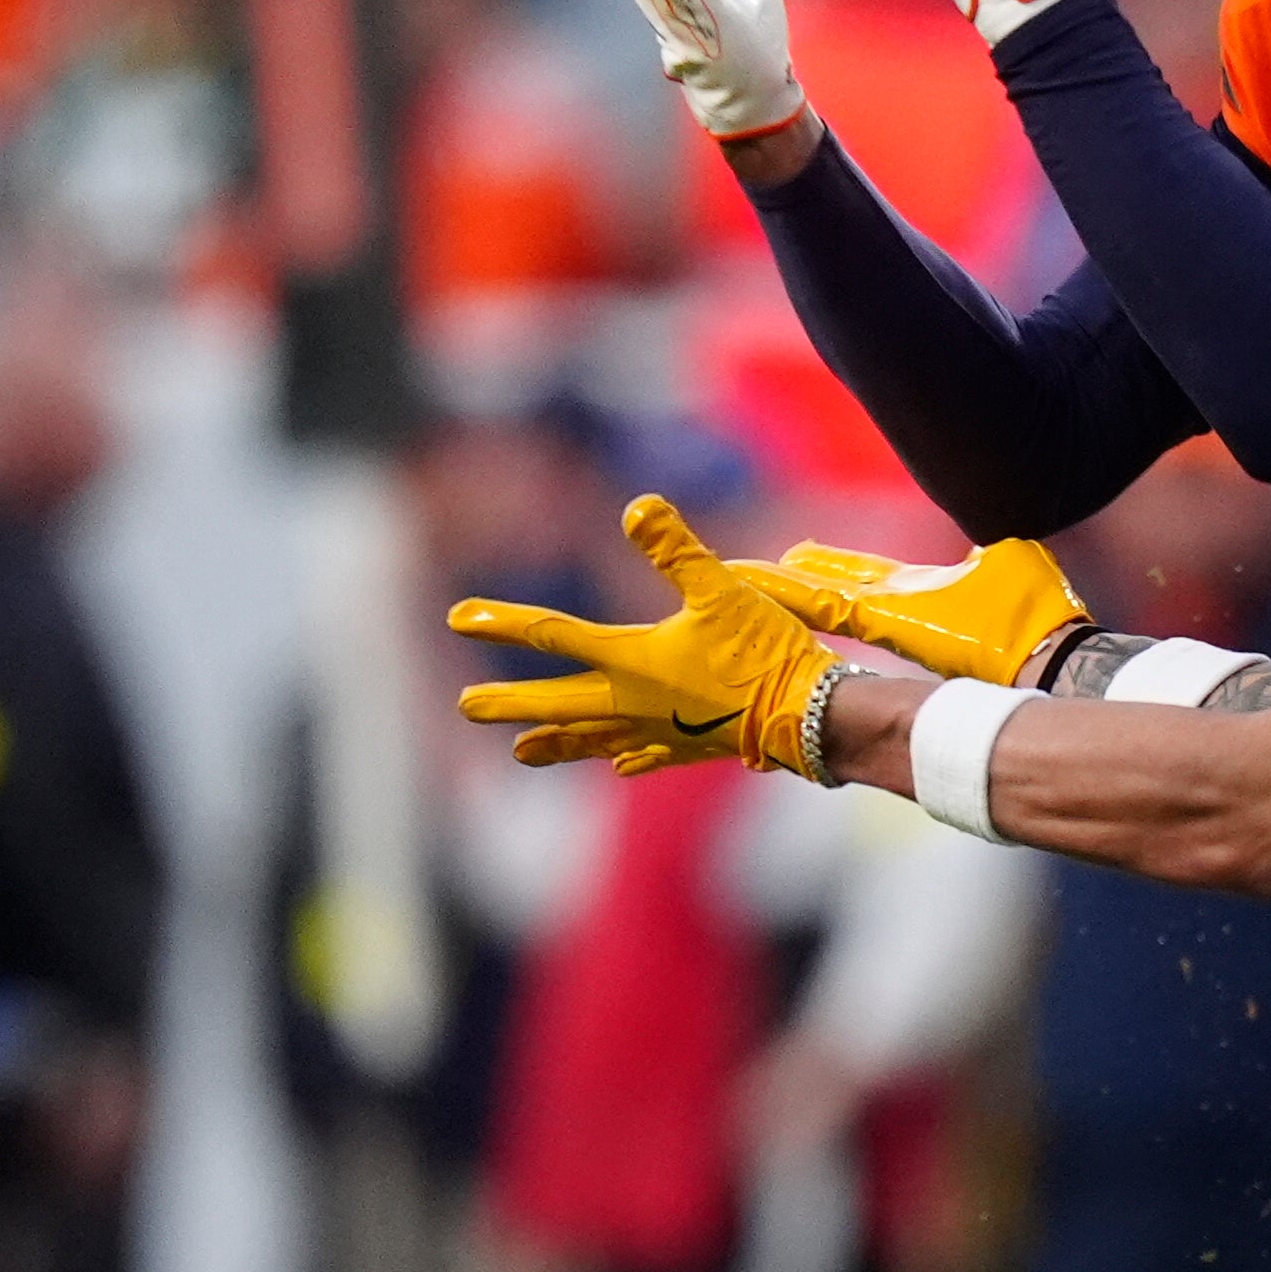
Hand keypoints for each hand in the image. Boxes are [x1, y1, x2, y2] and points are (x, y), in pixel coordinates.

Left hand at [452, 494, 845, 776]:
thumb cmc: (768, 651)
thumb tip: (637, 506)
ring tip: (521, 754)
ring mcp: (662, 730)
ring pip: (594, 737)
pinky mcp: (691, 746)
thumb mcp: (725, 589)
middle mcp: (636, 701)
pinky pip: (646, 755)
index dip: (505, 622)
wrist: (812, 718)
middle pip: (561, 700)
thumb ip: (677, 550)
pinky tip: (617, 765)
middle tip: (465, 705)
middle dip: (511, 702)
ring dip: (556, 742)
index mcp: (635, 660)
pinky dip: (623, 756)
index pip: (556, 636)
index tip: (458, 618)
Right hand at [728, 534, 1086, 686]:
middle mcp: (896, 603)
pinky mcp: (886, 619)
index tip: (798, 555)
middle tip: (749, 573)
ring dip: (780, 587)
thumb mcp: (1006, 560)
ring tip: (739, 578)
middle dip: (793, 579)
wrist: (1044, 653)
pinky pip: (828, 604)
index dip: (829, 567)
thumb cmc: (1034, 613)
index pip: (861, 576)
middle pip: (831, 587)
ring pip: (822, 597)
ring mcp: (888, 613)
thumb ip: (981, 553)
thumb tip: (981, 545)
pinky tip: (760, 586)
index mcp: (921, 589)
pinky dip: (792, 593)